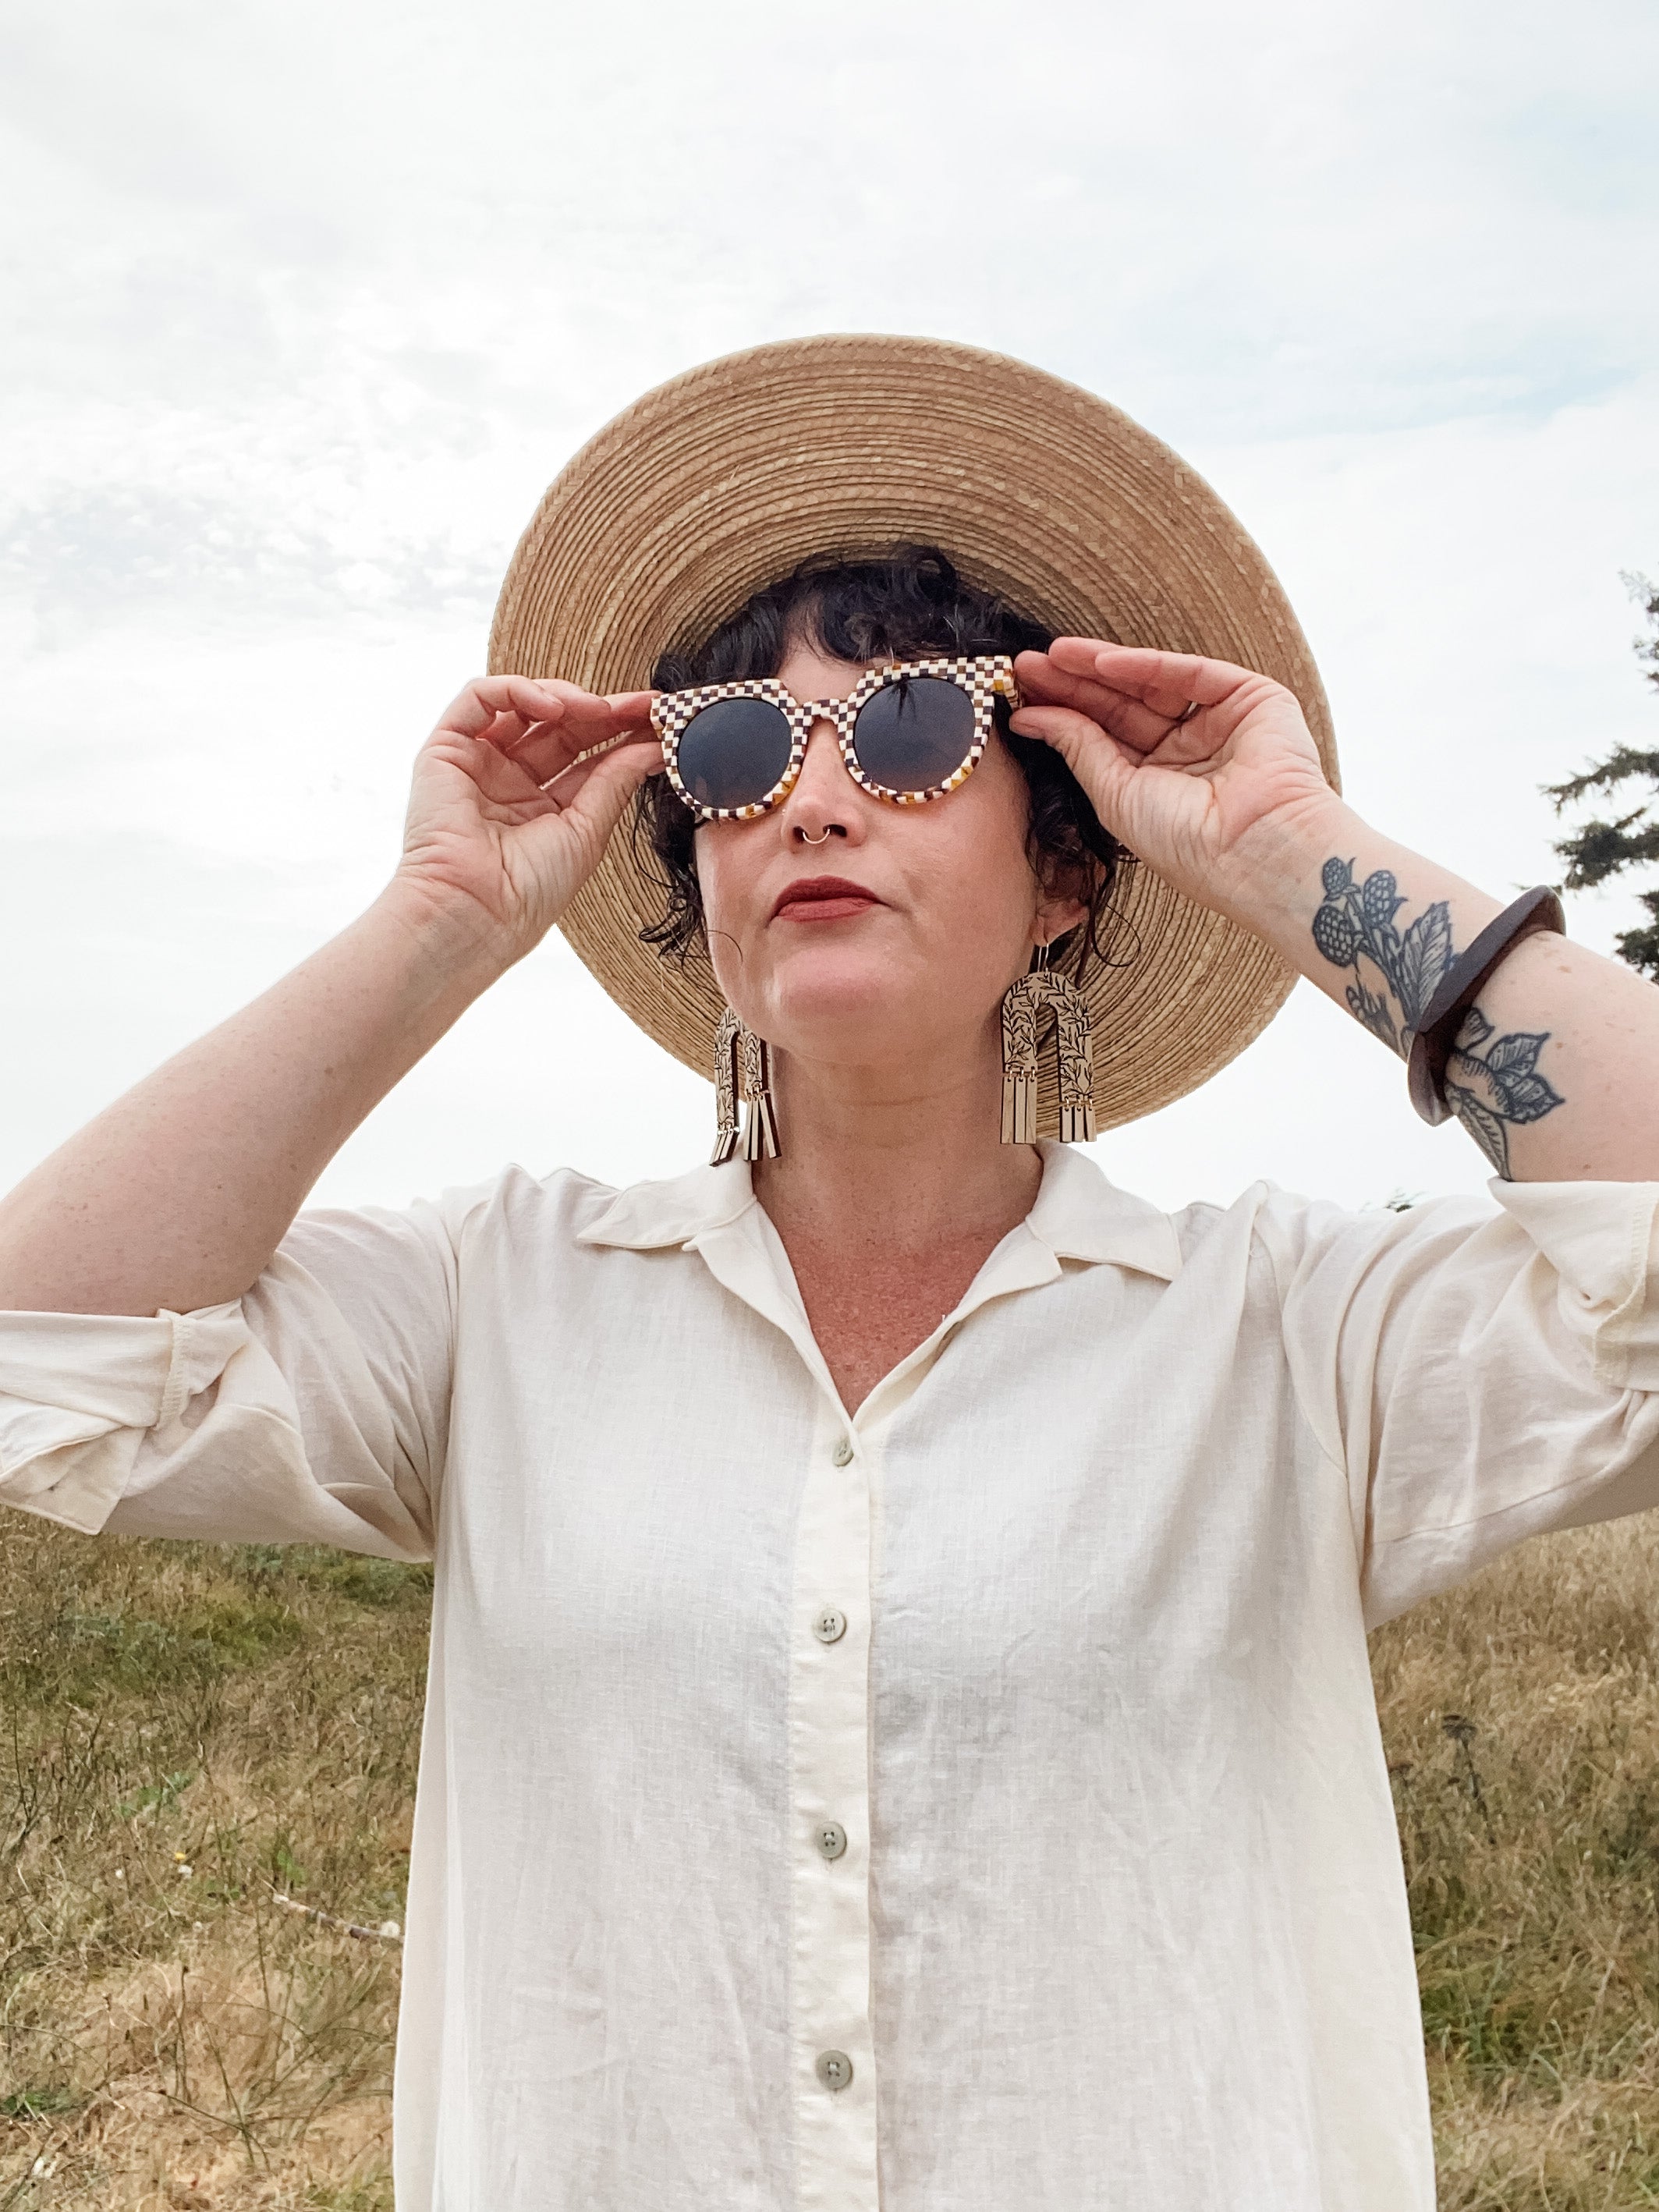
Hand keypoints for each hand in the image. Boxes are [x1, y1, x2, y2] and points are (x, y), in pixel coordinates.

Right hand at [392, 675, 660, 955]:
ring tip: (598, 710)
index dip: (621, 733)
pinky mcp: (444, 750)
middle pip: (560, 727)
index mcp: (543, 807)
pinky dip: (517, 690)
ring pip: (521, 705)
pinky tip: (552, 707)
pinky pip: (478, 699)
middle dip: (603, 710)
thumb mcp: (587, 831)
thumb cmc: (527, 892)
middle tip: (642, 705)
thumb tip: (654, 746)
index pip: (586, 755)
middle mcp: (509, 781)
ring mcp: (477, 764)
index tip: (658, 719)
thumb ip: (616, 781)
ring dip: (565, 697)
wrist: (474, 913)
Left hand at [1010, 640, 1337, 920]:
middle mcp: (1189, 752)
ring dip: (1101, 668)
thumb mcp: (1116, 796)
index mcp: (1158, 784)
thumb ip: (1079, 749)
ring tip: (1052, 657)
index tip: (1021, 696)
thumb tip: (1032, 718)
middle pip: (1121, 707)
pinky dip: (1147, 665)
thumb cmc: (1189, 845)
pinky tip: (1100, 662)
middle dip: (1074, 686)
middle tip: (1026, 665)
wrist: (1255, 852)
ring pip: (1151, 685)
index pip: (1103, 737)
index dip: (1063, 714)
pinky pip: (1190, 673)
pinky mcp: (1251, 698)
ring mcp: (1220, 723)